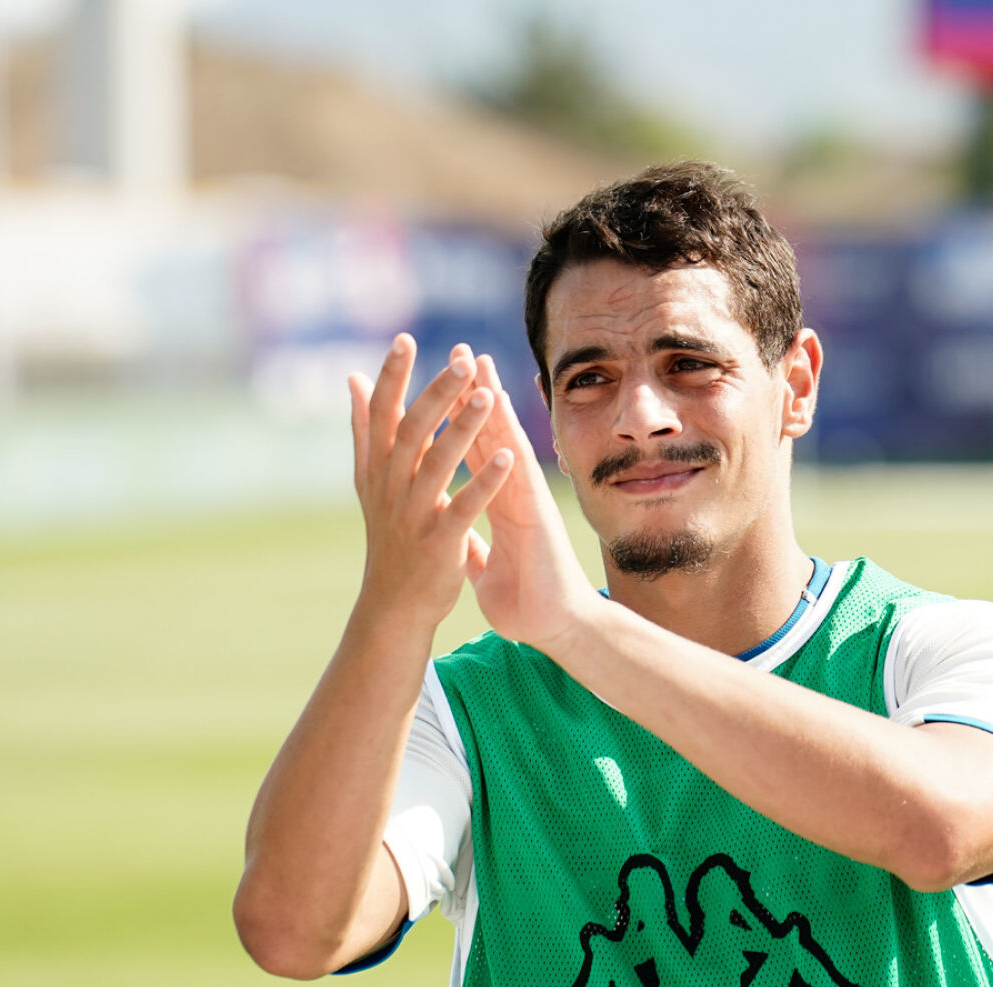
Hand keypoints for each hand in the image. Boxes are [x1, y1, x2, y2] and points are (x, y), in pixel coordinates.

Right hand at [348, 335, 511, 633]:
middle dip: (436, 393)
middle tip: (461, 360)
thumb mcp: (369, 481)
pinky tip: (508, 457)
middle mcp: (389, 488)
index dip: (391, 376)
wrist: (393, 605)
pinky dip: (484, 481)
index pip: (381, 413)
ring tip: (487, 396)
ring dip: (462, 428)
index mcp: (376, 469)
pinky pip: (463, 507)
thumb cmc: (389, 537)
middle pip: (410, 431)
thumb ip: (364, 428)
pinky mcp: (437, 544)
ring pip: (436, 464)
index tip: (406, 338)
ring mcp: (412, 516)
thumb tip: (353, 377)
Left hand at [458, 355, 601, 652]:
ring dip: (490, 398)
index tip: (439, 387)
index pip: (472, 454)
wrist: (553, 629)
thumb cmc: (526, 603)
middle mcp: (510, 493)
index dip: (457, 420)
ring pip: (504, 440)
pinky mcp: (536, 511)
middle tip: (457, 350)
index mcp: (495, 504)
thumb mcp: (485, 570)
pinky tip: (500, 406)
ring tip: (477, 360)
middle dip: (471, 393)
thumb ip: (473, 549)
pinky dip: (508, 436)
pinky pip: (518, 466)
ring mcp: (524, 498)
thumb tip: (458, 538)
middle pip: (487, 434)